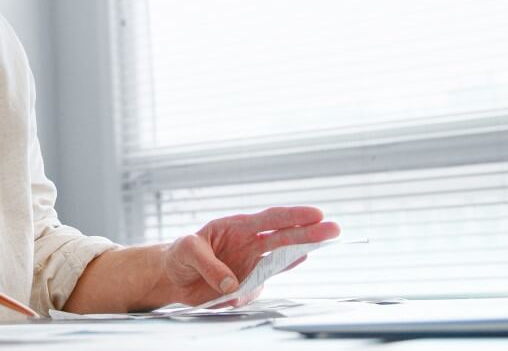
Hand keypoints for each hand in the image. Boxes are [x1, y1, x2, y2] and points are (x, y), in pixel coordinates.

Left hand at [158, 206, 338, 306]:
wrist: (173, 277)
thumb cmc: (180, 255)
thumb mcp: (186, 251)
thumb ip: (208, 264)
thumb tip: (232, 284)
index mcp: (236, 226)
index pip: (270, 219)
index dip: (293, 216)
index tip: (316, 214)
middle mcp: (249, 244)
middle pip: (284, 237)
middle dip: (309, 233)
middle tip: (334, 229)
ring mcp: (251, 265)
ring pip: (279, 262)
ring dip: (297, 256)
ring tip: (315, 249)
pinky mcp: (247, 286)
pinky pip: (257, 289)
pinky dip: (255, 293)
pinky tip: (242, 293)